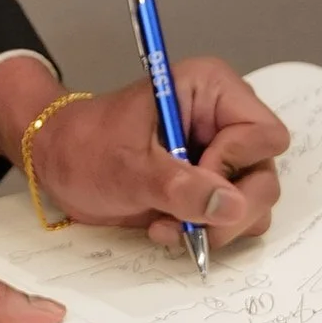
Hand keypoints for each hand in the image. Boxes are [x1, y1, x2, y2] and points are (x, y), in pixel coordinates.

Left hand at [0, 53, 288, 255]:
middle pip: (264, 175)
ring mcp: (220, 156)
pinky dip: (205, 232)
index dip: (235, 164)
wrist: (57, 163)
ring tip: (167, 225)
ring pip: (253, 202)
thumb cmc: (84, 146)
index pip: (264, 134)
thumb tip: (231, 206)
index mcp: (212, 90)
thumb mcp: (128, 167)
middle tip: (188, 225)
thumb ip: (180, 187)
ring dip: (215, 226)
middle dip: (228, 209)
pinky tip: (166, 227)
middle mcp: (225, 121)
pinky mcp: (208, 186)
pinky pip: (231, 218)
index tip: (194, 178)